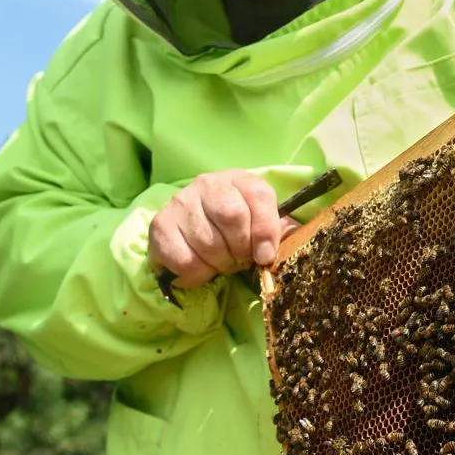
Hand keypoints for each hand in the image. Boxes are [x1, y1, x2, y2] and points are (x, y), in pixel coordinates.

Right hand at [149, 170, 295, 289]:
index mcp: (239, 179)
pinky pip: (185, 260)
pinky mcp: (160, 225)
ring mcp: (181, 202)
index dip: (265, 230)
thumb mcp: (260, 223)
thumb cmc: (235, 229)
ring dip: (220, 264)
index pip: (258, 196)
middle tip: (239, 259)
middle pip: (232, 217)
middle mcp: (208, 184)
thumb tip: (293, 240)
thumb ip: (279, 230)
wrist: (189, 229)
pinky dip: (198, 274)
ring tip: (220, 261)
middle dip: (241, 249)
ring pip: (208, 242)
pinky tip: (201, 267)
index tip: (265, 256)